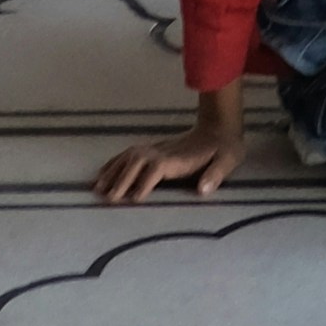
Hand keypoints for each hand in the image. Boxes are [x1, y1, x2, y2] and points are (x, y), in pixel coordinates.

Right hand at [94, 84, 241, 203]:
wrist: (220, 125)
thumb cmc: (224, 147)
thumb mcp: (229, 159)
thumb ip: (217, 174)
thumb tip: (202, 190)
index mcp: (180, 157)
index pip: (157, 168)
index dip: (145, 182)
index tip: (133, 199)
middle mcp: (164, 151)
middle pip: (137, 161)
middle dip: (122, 179)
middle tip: (107, 199)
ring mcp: (157, 148)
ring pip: (129, 156)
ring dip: (113, 171)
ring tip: (97, 189)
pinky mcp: (154, 149)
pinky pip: (129, 154)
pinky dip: (113, 163)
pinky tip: (102, 174)